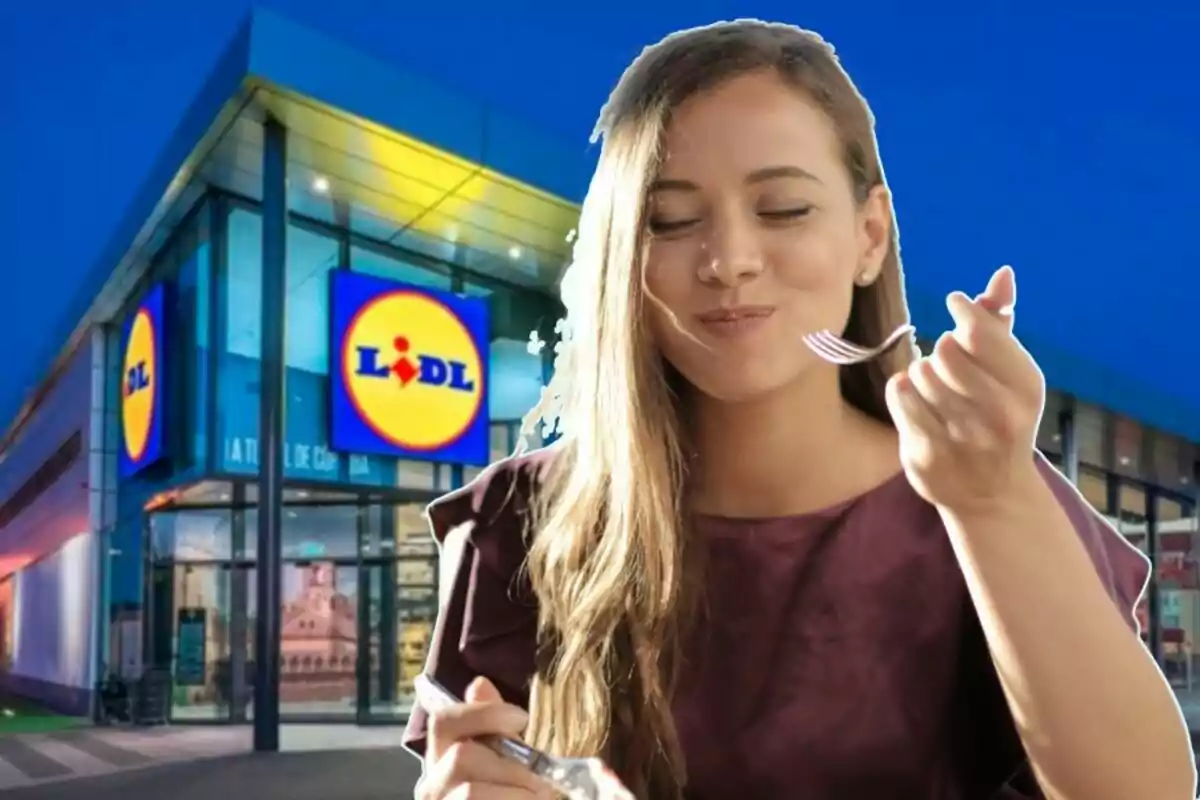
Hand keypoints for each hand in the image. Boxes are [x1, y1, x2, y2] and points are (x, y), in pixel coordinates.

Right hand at [415, 677, 552, 799]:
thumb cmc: (508, 794)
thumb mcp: (505, 762)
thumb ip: (495, 729)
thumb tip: (480, 683)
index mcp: (441, 759)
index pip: (444, 720)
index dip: (483, 713)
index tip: (522, 718)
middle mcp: (431, 787)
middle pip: (462, 756)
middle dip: (511, 767)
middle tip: (542, 783)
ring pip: (470, 792)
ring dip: (516, 794)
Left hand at [885, 265, 1045, 516]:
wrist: (993, 494)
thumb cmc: (1000, 418)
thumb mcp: (1011, 373)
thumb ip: (1001, 321)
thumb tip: (1002, 273)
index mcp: (1026, 388)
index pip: (980, 332)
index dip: (963, 311)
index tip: (955, 307)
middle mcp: (999, 415)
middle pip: (946, 349)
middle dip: (944, 349)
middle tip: (951, 365)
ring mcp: (961, 438)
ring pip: (919, 370)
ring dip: (923, 373)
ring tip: (938, 391)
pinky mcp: (926, 454)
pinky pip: (900, 395)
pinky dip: (904, 392)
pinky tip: (919, 405)